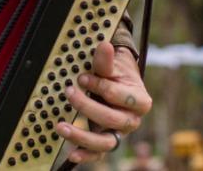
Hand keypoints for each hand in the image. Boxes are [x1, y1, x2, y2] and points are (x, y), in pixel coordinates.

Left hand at [57, 43, 151, 164]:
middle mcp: (132, 120)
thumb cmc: (116, 75)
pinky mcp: (106, 141)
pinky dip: (85, 155)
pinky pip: (98, 154)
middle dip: (87, 106)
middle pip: (112, 119)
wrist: (117, 84)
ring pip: (105, 142)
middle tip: (69, 92)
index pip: (120, 96)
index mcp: (140, 101)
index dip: (100, 87)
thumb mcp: (112, 66)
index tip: (82, 77)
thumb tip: (105, 46)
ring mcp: (119, 133)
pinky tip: (72, 154)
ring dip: (82, 136)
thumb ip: (106, 61)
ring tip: (61, 127)